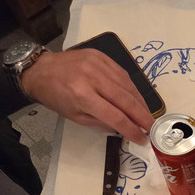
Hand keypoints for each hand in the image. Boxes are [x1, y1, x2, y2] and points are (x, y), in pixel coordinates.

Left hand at [19, 49, 152, 143]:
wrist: (41, 69)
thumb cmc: (55, 96)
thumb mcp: (75, 116)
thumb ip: (101, 122)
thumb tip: (124, 128)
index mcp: (82, 96)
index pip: (116, 116)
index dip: (132, 129)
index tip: (142, 139)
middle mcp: (92, 78)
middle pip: (126, 100)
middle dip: (142, 116)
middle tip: (153, 128)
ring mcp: (97, 64)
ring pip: (128, 86)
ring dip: (141, 102)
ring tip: (148, 115)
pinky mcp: (100, 56)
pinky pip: (122, 73)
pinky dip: (132, 87)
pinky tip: (137, 98)